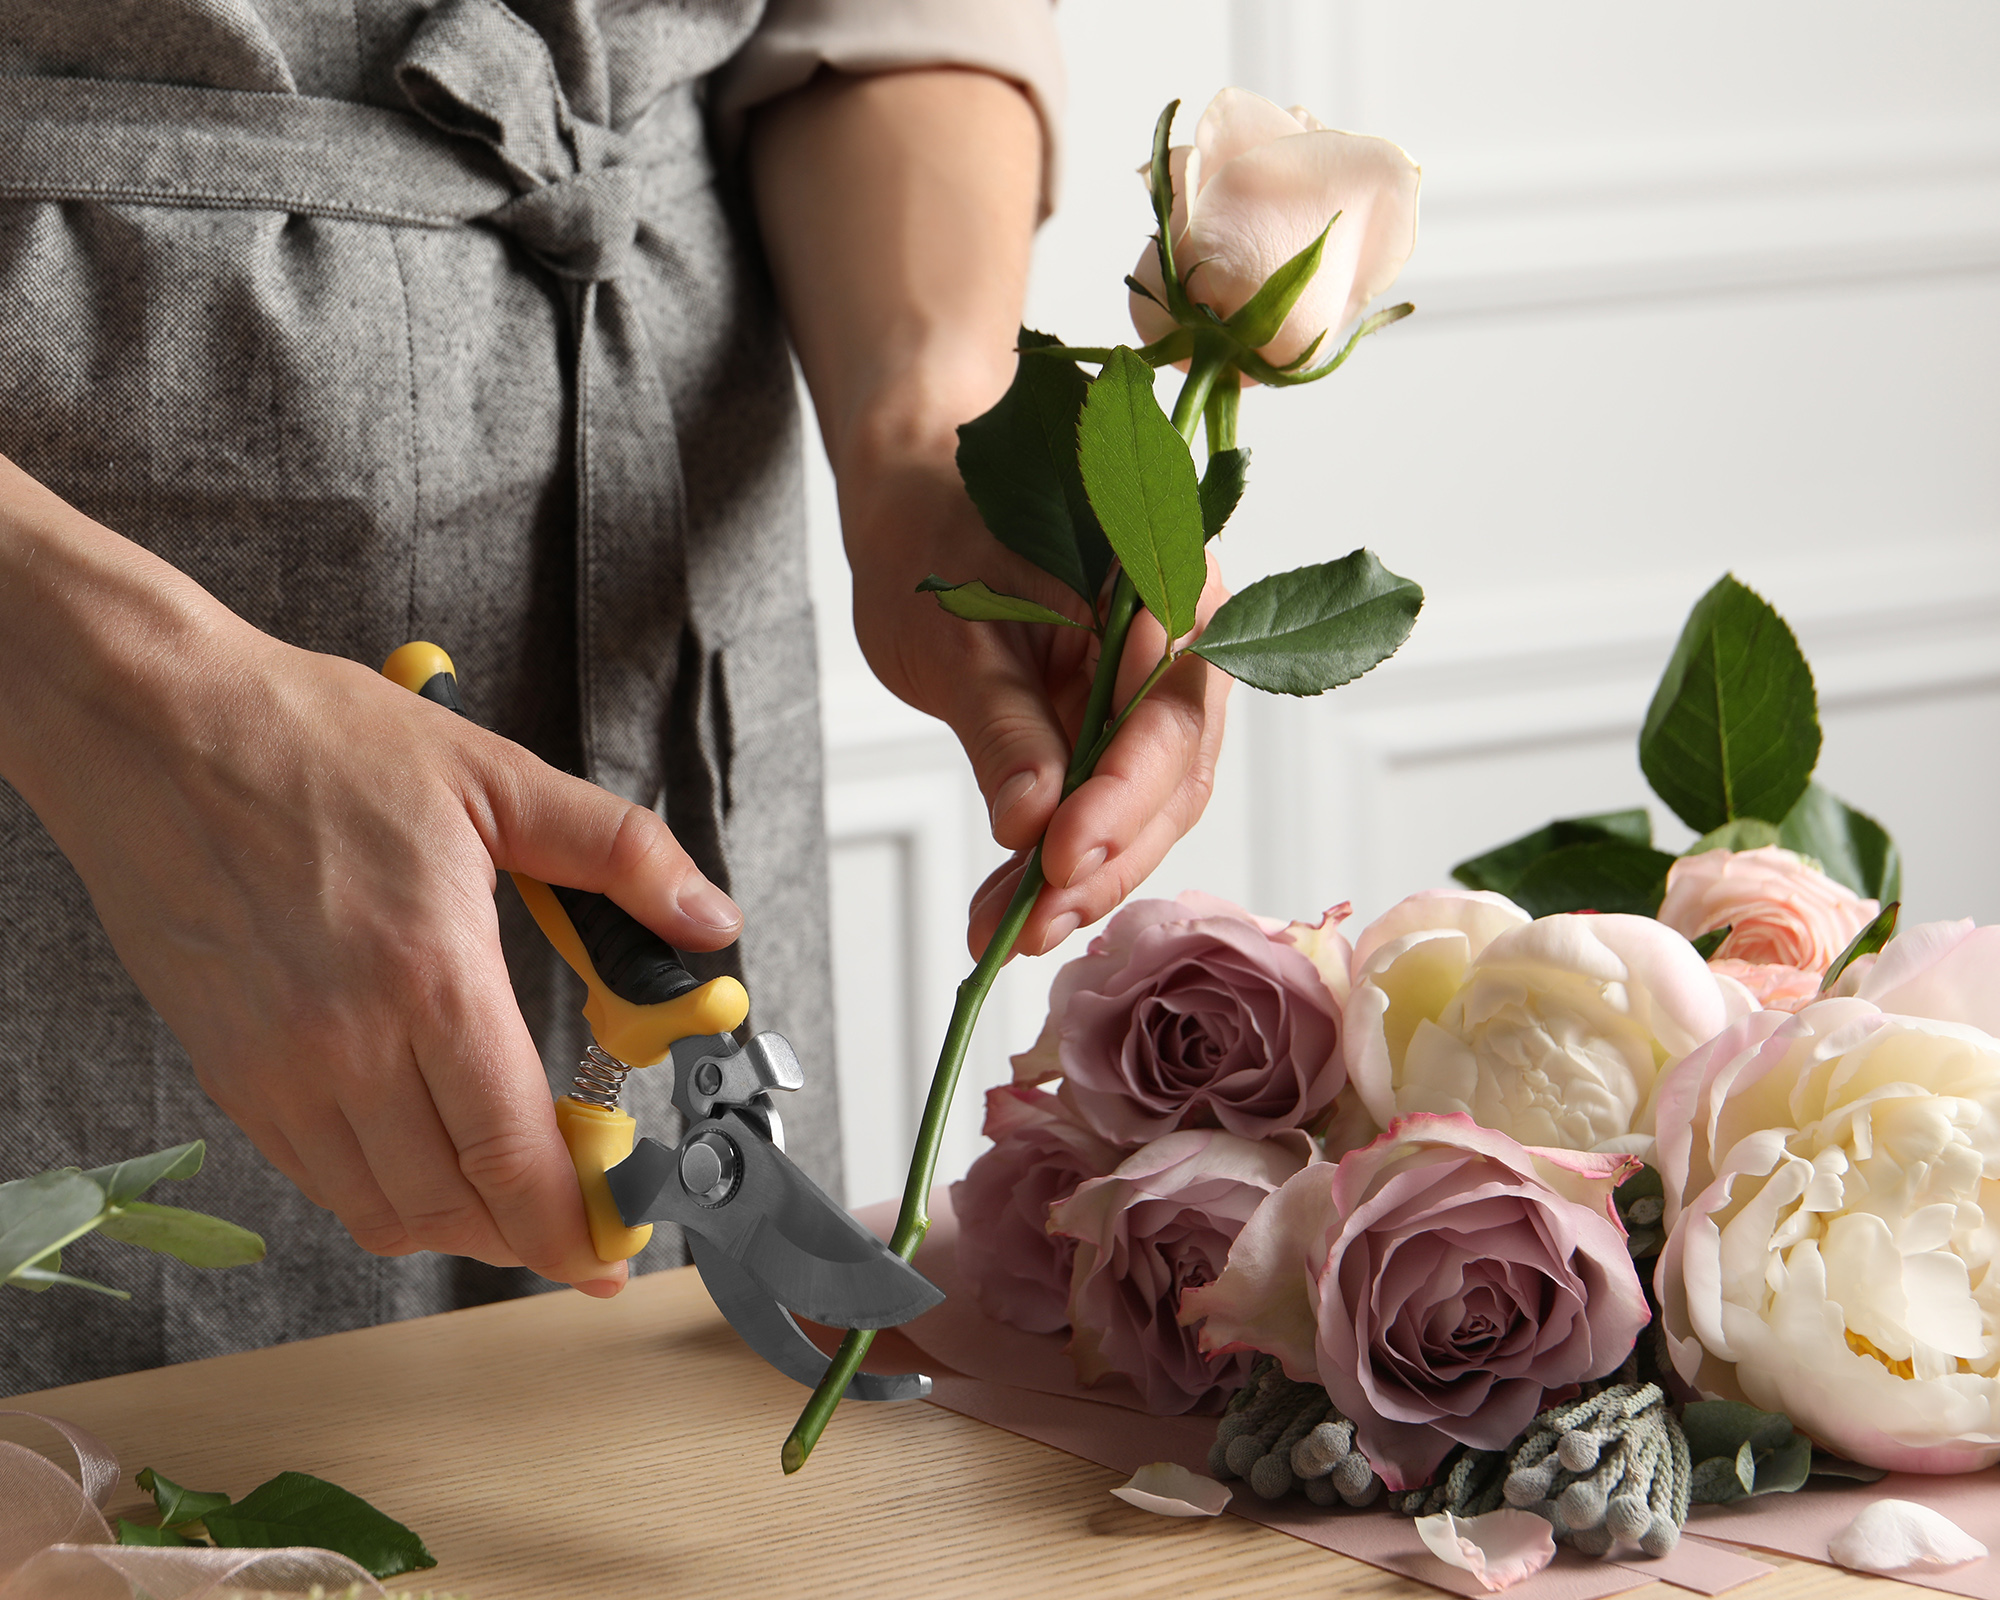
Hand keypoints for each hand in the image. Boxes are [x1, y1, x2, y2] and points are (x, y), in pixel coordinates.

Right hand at [0, 465, 740, 1287]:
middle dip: (532, 1236)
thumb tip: (712, 921)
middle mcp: (345, 1048)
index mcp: (428, 979)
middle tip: (585, 1217)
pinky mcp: (228, 1073)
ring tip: (515, 1194)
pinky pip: (316, 1177)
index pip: (512, 1157)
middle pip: (453, 1208)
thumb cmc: (314, 742)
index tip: (616, 1249)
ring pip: (381, 1210)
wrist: (151, 726)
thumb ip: (621, 856)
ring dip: (460, 1224)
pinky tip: (427, 1155)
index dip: (573, 1226)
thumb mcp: (495, 778)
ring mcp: (276, 1071)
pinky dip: (384, 1193)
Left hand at [748, 68, 1231, 958]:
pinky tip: (1019, 909)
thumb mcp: (950, 629)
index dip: (1123, 793)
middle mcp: (1183, 631)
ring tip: (1011, 932)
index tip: (1062, 855)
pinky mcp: (1121, 723)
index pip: (1169, 703)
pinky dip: (1069, 859)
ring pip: (1151, 800)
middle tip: (1032, 922)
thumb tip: (1032, 827)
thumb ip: (1000, 725)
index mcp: (1157, 572)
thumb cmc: (932, 531)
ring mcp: (1157, 684)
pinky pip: (1114, 800)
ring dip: (1088, 876)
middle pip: (1175, 767)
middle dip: (1106, 856)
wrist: (917, 498)